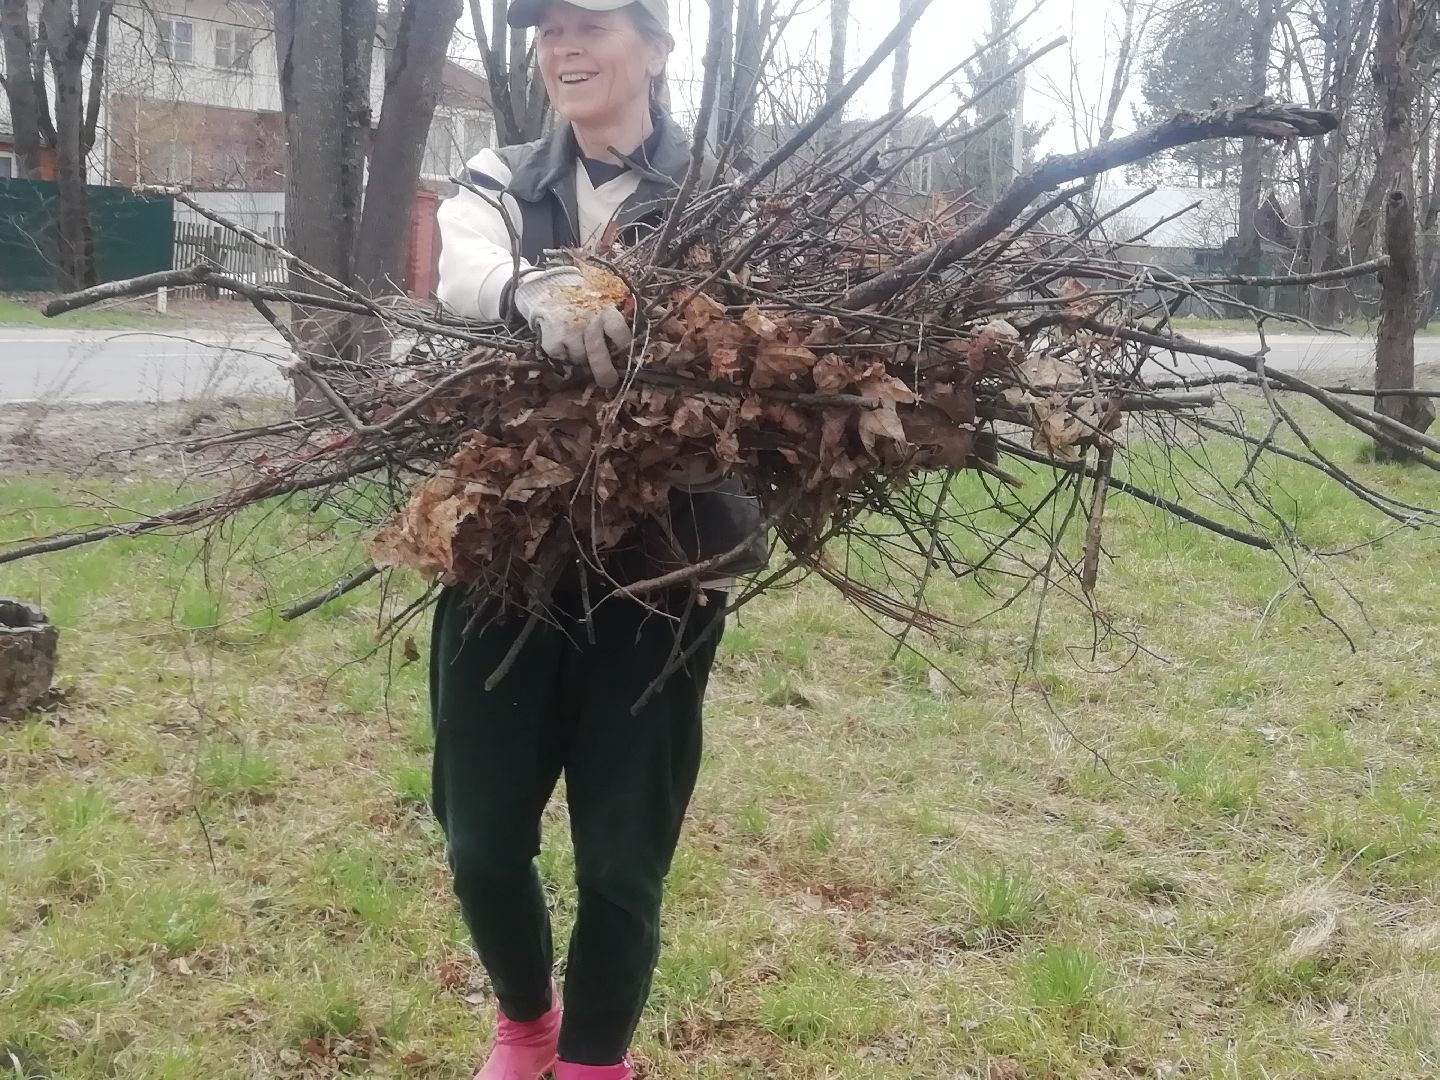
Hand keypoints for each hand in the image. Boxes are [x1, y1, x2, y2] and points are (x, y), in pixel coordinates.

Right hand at [512, 268, 632, 389]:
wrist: (546, 288)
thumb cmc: (581, 298)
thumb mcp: (601, 300)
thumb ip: (613, 319)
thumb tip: (626, 349)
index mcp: (604, 310)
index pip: (619, 332)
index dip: (624, 346)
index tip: (625, 353)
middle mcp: (586, 322)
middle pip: (598, 356)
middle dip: (605, 373)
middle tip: (609, 381)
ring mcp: (567, 333)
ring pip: (580, 359)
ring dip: (581, 357)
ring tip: (579, 343)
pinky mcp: (552, 341)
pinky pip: (564, 359)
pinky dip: (565, 355)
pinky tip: (564, 340)